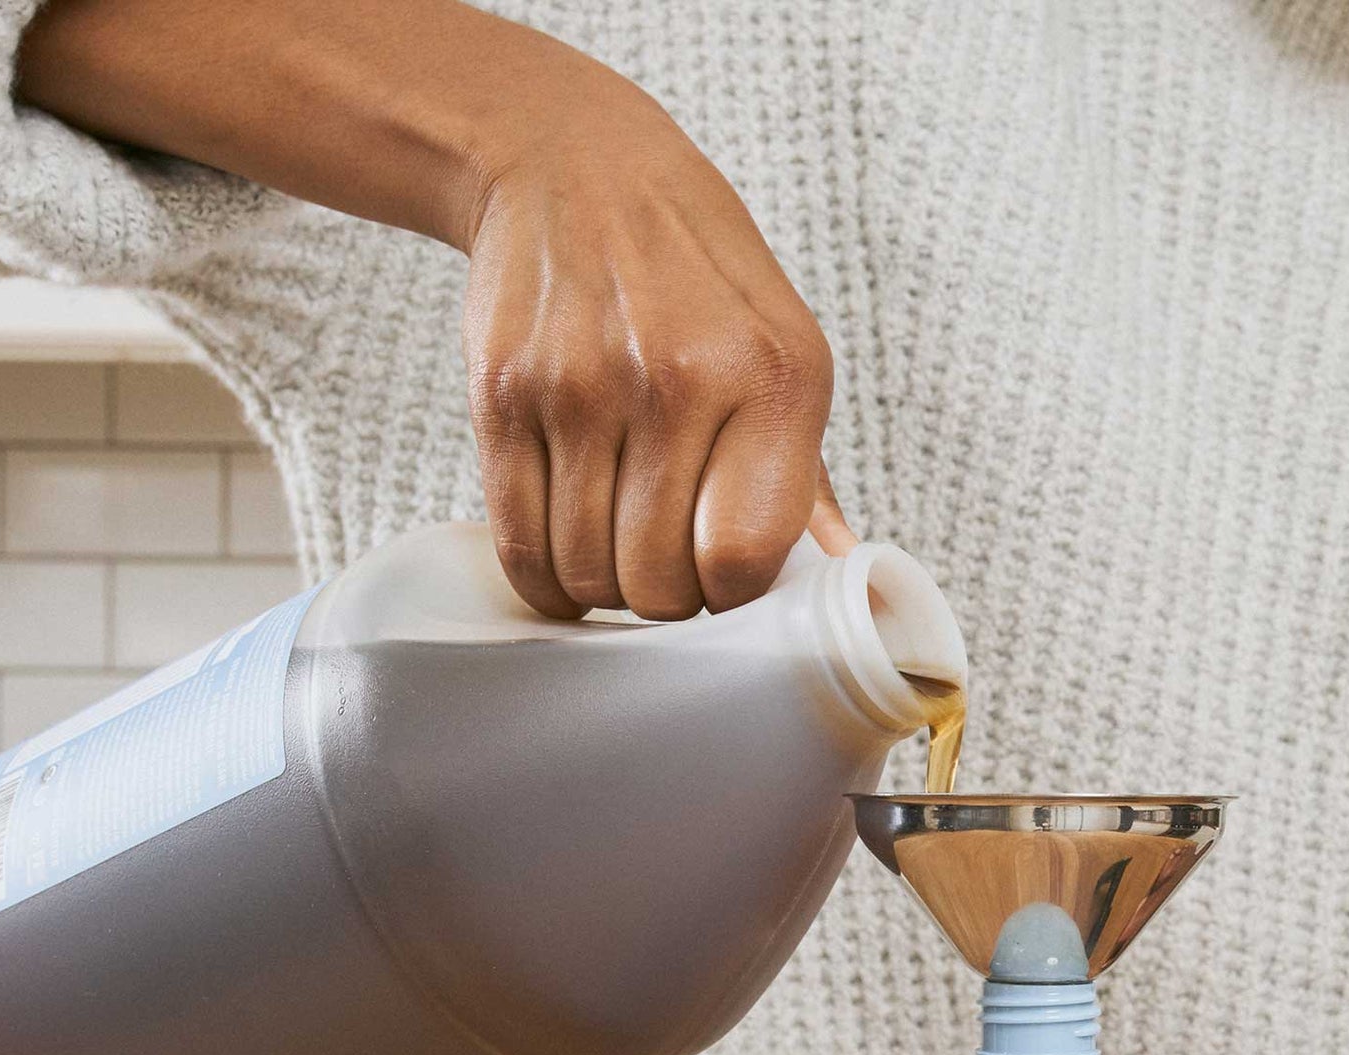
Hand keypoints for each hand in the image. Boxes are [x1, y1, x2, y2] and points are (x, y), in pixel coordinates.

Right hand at [17, 0, 838, 619]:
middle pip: (658, 586)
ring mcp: (582, 388)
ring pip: (586, 574)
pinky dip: (543, 575)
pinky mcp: (503, 397)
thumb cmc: (693, 274)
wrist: (569, 163)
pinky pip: (521, 547)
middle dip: (662, 596)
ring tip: (614, 539)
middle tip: (661, 558)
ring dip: (600, 584)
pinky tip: (563, 547)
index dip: (728, 595)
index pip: (742, 560)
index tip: (719, 575)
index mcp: (773, 377)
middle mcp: (679, 380)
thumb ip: (807, 473)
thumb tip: (845, 574)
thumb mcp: (781, 345)